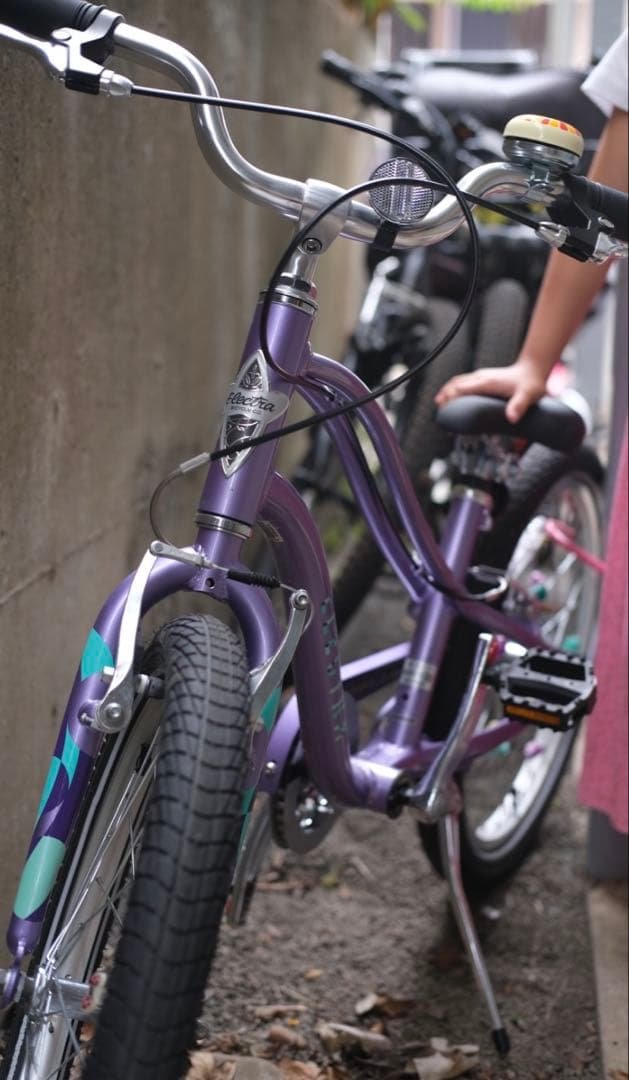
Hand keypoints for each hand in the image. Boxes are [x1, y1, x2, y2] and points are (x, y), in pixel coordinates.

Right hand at [434, 357, 548, 422]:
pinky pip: (463, 382)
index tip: (443, 410)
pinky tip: (453, 397)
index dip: (450, 398)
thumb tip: (511, 418)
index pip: (461, 388)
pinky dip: (454, 389)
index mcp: (486, 382)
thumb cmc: (531, 383)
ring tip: (439, 404)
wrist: (533, 370)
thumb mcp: (528, 396)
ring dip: (446, 391)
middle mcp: (481, 377)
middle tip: (438, 410)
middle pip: (455, 384)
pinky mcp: (483, 378)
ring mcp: (481, 376)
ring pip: (457, 381)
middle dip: (444, 395)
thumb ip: (519, 406)